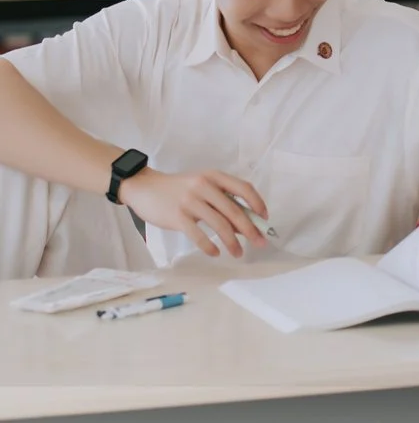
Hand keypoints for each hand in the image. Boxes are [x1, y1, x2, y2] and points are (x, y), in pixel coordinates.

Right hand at [119, 168, 268, 258]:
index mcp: (214, 177)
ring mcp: (190, 201)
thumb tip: (244, 225)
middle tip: (260, 243)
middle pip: (234, 210)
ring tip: (238, 253)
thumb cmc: (178, 190)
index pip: (244, 188)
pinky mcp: (177, 216)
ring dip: (232, 242)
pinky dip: (209, 246)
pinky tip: (215, 253)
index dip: (258, 204)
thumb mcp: (202, 187)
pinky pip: (198, 234)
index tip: (264, 219)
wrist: (143, 187)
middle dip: (250, 229)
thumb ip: (222, 201)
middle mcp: (204, 186)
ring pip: (219, 224)